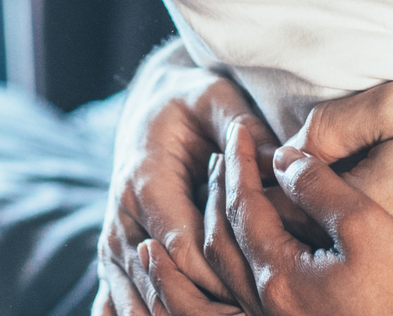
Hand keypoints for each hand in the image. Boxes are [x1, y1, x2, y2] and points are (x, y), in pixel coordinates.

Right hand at [95, 50, 266, 315]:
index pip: (186, 251)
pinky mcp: (114, 262)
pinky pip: (123, 310)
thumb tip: (279, 162)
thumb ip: (243, 127)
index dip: (228, 277)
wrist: (148, 108)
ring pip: (142, 308)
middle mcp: (121, 221)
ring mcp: (113, 246)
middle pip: (163, 289)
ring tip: (237, 315)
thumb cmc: (189, 103)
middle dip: (213, 309)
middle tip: (258, 312)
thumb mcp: (215, 98)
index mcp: (145, 182)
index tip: (270, 286)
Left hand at [137, 115, 392, 315]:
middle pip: (221, 241)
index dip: (238, 163)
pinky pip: (247, 288)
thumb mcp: (367, 226)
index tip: (239, 130)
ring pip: (229, 270)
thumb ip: (320, 187)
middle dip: (218, 192)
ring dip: (220, 224)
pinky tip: (253, 239)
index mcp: (279, 277)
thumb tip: (284, 158)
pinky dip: (237, 254)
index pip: (240, 208)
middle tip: (226, 154)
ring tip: (227, 190)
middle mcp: (271, 304)